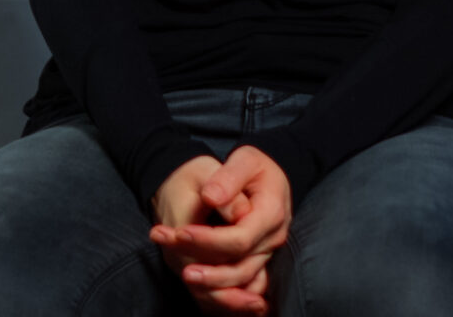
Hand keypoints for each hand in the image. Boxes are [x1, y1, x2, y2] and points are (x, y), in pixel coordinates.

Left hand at [151, 146, 290, 314]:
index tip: (180, 233)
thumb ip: (227, 177)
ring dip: (213, 285)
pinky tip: (201, 289)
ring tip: (186, 277)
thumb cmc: (254, 166)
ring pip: (241, 280)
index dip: (209, 241)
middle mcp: (272, 239)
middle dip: (209, 271)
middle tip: (181, 269)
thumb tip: (210, 198)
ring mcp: (266, 253)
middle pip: (240, 267)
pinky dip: (225, 294)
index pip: (240, 239)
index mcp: (271, 213)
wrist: (268, 176)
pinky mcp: (257, 260)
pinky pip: (244, 285)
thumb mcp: (244, 159)